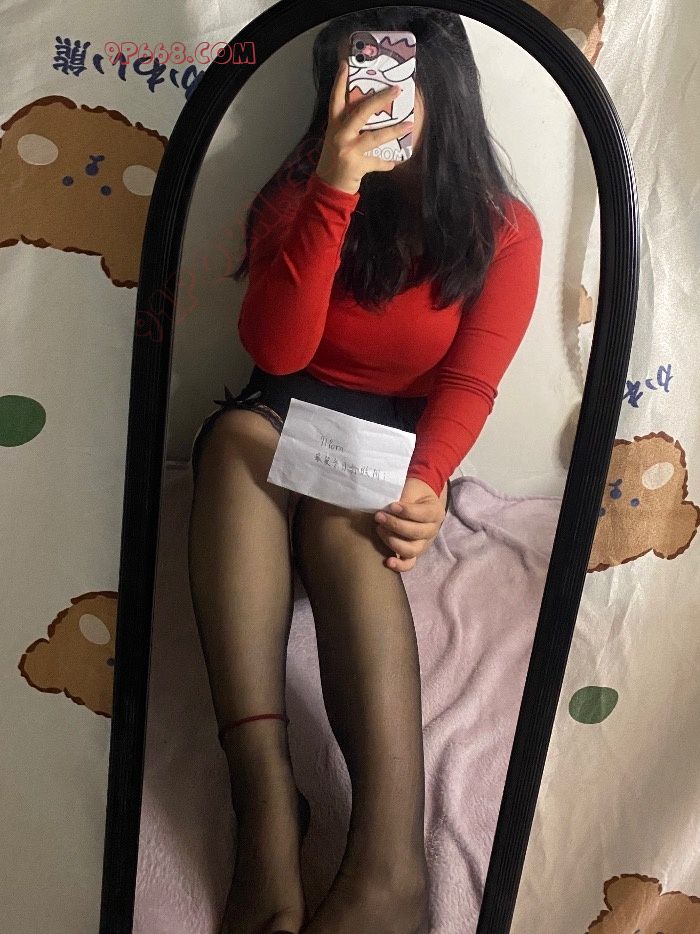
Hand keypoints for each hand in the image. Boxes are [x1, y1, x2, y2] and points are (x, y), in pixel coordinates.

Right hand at [314, 60, 413, 194]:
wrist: (328, 186)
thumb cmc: (336, 158)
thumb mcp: (338, 138)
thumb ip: (350, 125)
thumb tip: (374, 112)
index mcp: (334, 124)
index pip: (336, 98)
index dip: (340, 81)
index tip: (347, 64)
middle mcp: (339, 134)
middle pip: (361, 112)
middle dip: (380, 100)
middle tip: (396, 90)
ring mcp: (347, 150)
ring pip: (374, 137)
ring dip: (393, 130)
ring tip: (408, 125)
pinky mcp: (356, 166)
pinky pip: (377, 162)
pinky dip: (386, 162)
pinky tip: (394, 161)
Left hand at [374, 477, 447, 573]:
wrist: (417, 500)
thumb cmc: (412, 493)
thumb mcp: (410, 490)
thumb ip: (403, 498)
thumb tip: (386, 508)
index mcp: (435, 512)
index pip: (423, 514)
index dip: (406, 511)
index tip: (391, 506)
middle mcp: (432, 530)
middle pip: (416, 533)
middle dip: (395, 525)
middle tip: (379, 516)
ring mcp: (423, 544)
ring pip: (412, 550)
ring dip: (393, 541)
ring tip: (379, 530)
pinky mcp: (414, 553)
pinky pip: (409, 564)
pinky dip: (399, 565)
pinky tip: (388, 561)